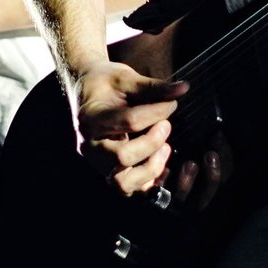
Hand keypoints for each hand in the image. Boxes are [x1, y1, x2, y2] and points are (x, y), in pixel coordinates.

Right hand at [108, 25, 233, 208]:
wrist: (83, 92)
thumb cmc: (105, 84)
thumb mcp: (126, 78)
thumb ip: (153, 86)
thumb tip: (183, 89)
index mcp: (91, 118)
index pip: (129, 121)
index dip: (157, 111)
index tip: (172, 103)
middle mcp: (90, 146)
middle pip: (123, 157)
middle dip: (152, 142)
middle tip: (166, 125)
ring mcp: (97, 163)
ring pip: (123, 183)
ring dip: (150, 168)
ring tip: (164, 149)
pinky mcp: (107, 173)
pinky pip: (129, 189)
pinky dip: (148, 181)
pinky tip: (160, 161)